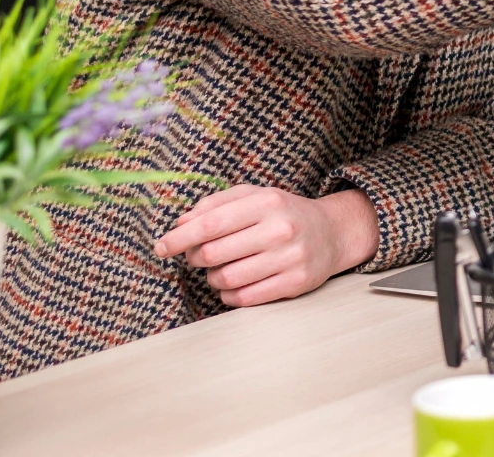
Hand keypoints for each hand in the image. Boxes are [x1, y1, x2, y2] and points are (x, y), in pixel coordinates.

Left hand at [154, 186, 378, 307]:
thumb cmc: (283, 213)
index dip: (178, 238)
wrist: (333, 232)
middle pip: (212, 254)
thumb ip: (216, 204)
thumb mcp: (254, 196)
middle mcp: (280, 229)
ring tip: (222, 269)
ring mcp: (290, 258)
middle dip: (195, 258)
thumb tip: (180, 224)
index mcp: (266, 202)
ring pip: (225, 279)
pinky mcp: (295, 283)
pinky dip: (230, 294)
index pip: (209, 224)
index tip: (161, 247)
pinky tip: (236, 284)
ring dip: (213, 277)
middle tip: (198, 256)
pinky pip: (244, 298)